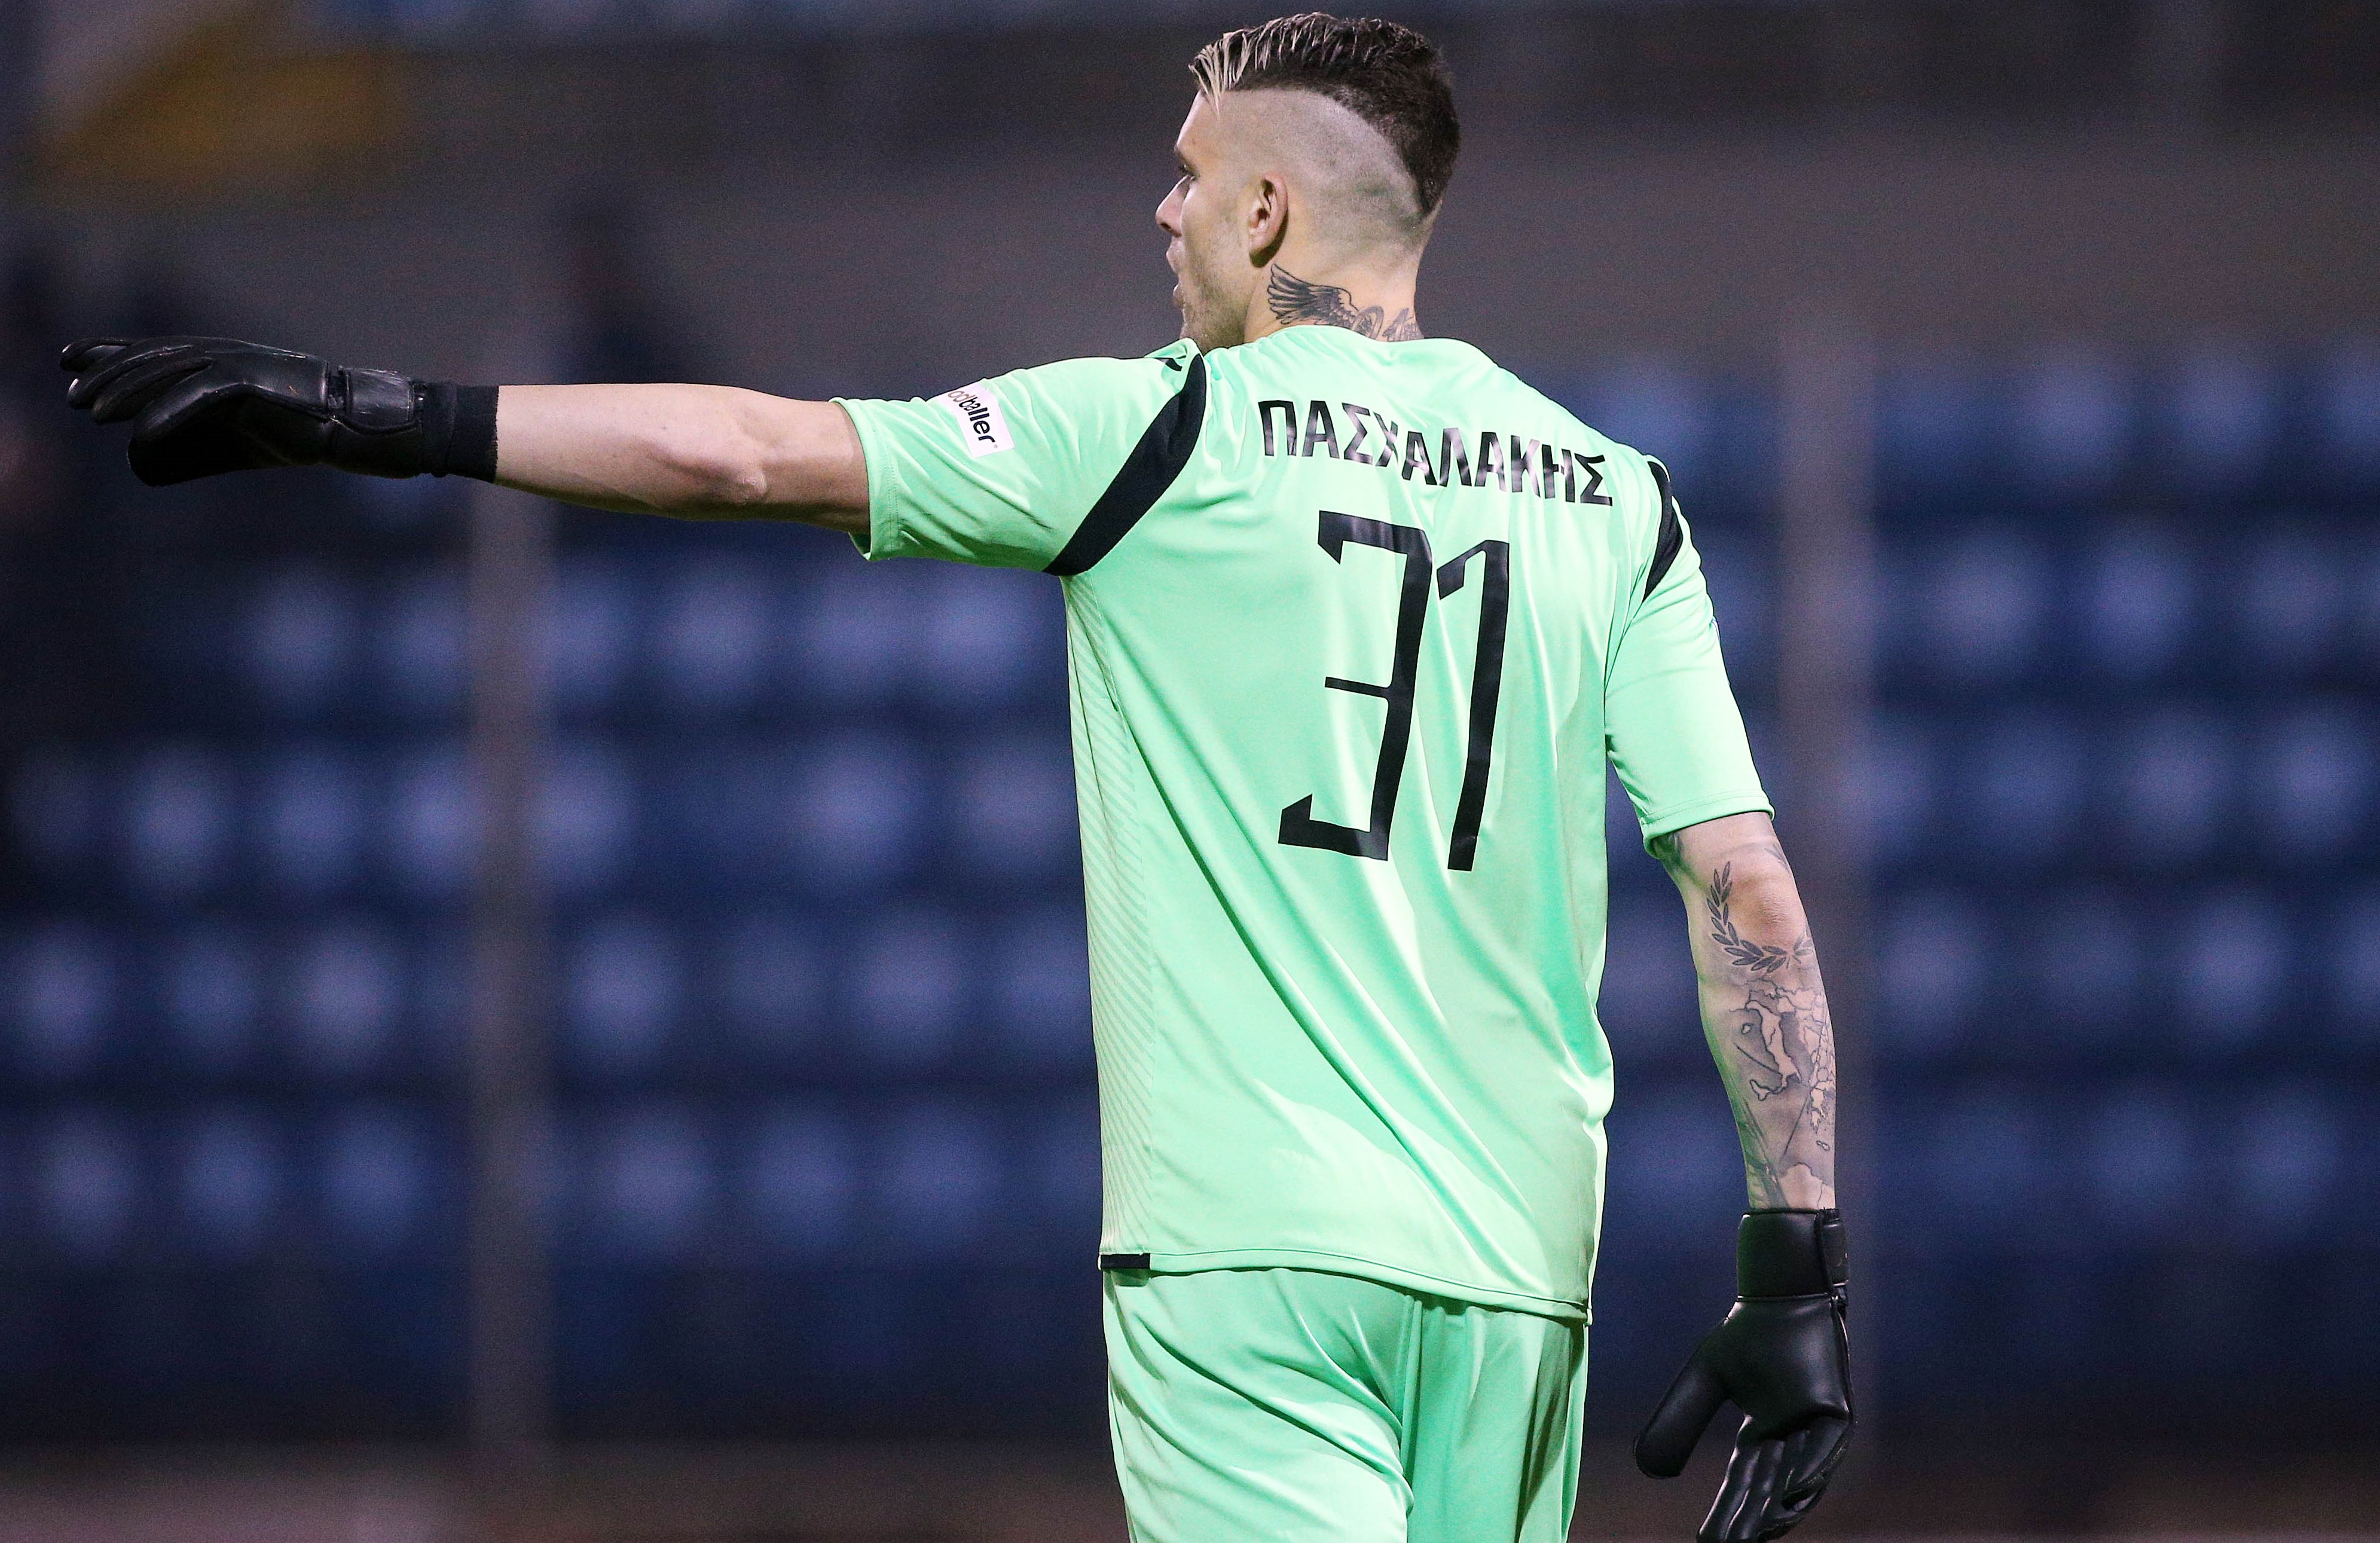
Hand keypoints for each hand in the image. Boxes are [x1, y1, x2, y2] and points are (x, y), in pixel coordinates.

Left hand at [60, 336, 451, 485]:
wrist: (362, 428)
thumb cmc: (303, 433)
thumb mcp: (235, 443)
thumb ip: (189, 447)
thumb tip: (136, 459)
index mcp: (219, 363)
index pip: (153, 353)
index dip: (108, 354)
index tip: (69, 362)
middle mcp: (224, 354)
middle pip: (151, 357)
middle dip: (106, 373)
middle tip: (69, 394)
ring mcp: (241, 363)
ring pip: (169, 369)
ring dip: (126, 390)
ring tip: (90, 413)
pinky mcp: (258, 379)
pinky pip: (202, 392)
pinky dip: (167, 412)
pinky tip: (139, 433)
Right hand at [1635, 1209, 1852, 1542]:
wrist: (1778, 1294)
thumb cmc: (1746, 1332)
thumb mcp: (1703, 1381)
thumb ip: (1679, 1420)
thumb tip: (1648, 1470)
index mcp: (1764, 1432)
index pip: (1743, 1483)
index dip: (1726, 1512)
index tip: (1706, 1540)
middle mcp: (1792, 1437)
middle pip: (1767, 1490)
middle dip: (1747, 1521)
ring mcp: (1818, 1426)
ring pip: (1799, 1478)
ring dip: (1780, 1509)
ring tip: (1758, 1536)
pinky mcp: (1837, 1411)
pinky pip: (1826, 1449)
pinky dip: (1810, 1472)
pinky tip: (1791, 1496)